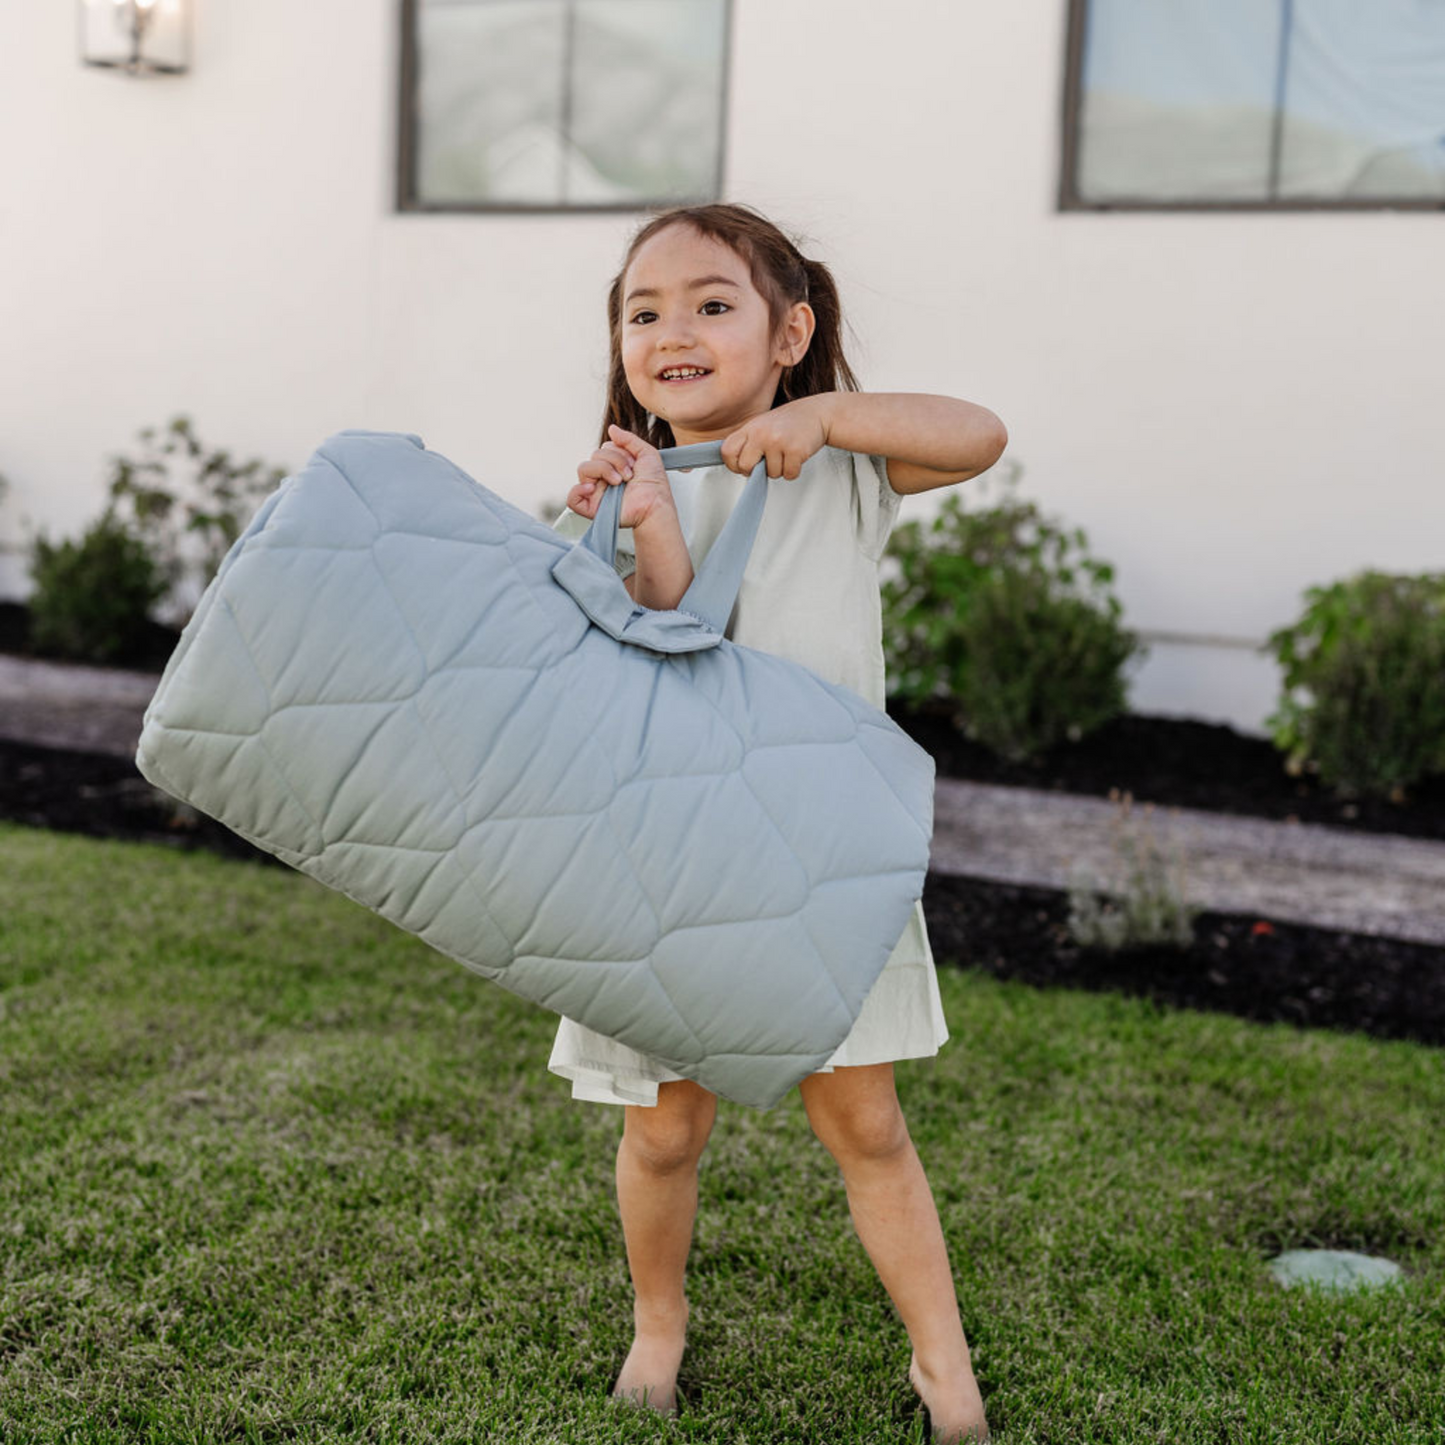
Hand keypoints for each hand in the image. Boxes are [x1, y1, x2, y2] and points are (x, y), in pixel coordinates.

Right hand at [567, 424, 676, 532]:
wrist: (656, 505)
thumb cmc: (655, 484)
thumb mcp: (647, 453)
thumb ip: (629, 439)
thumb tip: (612, 428)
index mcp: (613, 467)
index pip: (603, 449)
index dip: (618, 452)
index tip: (633, 463)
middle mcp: (603, 478)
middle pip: (594, 456)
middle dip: (613, 460)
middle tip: (628, 474)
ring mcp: (596, 492)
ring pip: (583, 469)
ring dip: (603, 470)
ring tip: (619, 482)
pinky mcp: (592, 508)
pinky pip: (572, 499)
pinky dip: (578, 490)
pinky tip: (592, 488)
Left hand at [720, 394, 835, 479]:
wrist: (818, 412)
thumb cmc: (789, 422)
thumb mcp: (762, 426)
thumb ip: (748, 443)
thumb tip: (737, 466)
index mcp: (750, 428)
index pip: (727, 452)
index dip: (733, 464)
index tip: (744, 465)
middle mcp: (761, 434)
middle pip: (745, 467)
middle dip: (755, 471)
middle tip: (767, 462)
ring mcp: (778, 442)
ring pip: (771, 474)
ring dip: (780, 469)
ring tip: (786, 453)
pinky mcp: (795, 450)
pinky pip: (788, 474)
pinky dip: (793, 471)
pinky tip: (796, 456)